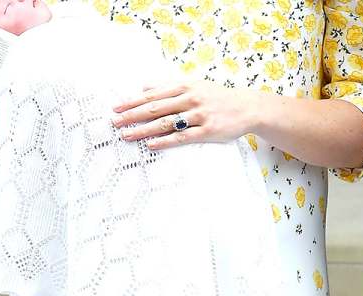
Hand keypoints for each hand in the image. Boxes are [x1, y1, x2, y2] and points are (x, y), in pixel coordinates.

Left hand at [111, 79, 263, 150]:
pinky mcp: (207, 131)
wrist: (247, 107)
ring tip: (127, 134)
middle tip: (115, 122)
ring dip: (144, 129)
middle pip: (155, 108)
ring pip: (166, 123)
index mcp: (185, 86)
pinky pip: (182, 137)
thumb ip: (170, 87)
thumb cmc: (218, 97)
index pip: (153, 94)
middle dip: (132, 115)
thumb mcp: (195, 85)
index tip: (117, 107)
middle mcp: (190, 99)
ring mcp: (199, 115)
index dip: (133, 101)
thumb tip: (145, 87)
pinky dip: (165, 141)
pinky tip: (151, 144)